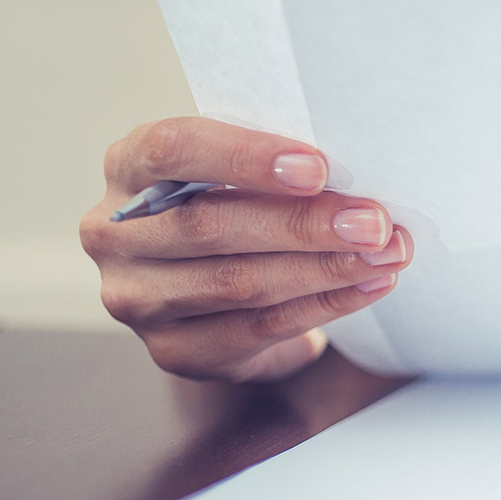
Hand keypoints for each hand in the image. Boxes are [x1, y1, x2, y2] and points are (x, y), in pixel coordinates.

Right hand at [80, 117, 412, 381]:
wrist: (223, 283)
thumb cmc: (240, 199)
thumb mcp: (243, 169)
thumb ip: (275, 164)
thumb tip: (357, 173)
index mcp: (129, 165)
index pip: (173, 150)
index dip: (245, 157)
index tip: (318, 168)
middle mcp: (115, 233)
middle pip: (210, 225)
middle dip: (304, 224)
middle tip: (374, 222)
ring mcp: (136, 297)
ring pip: (236, 283)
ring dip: (324, 269)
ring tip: (386, 254)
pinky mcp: (172, 349)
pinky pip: (256, 330)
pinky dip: (323, 306)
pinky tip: (368, 287)